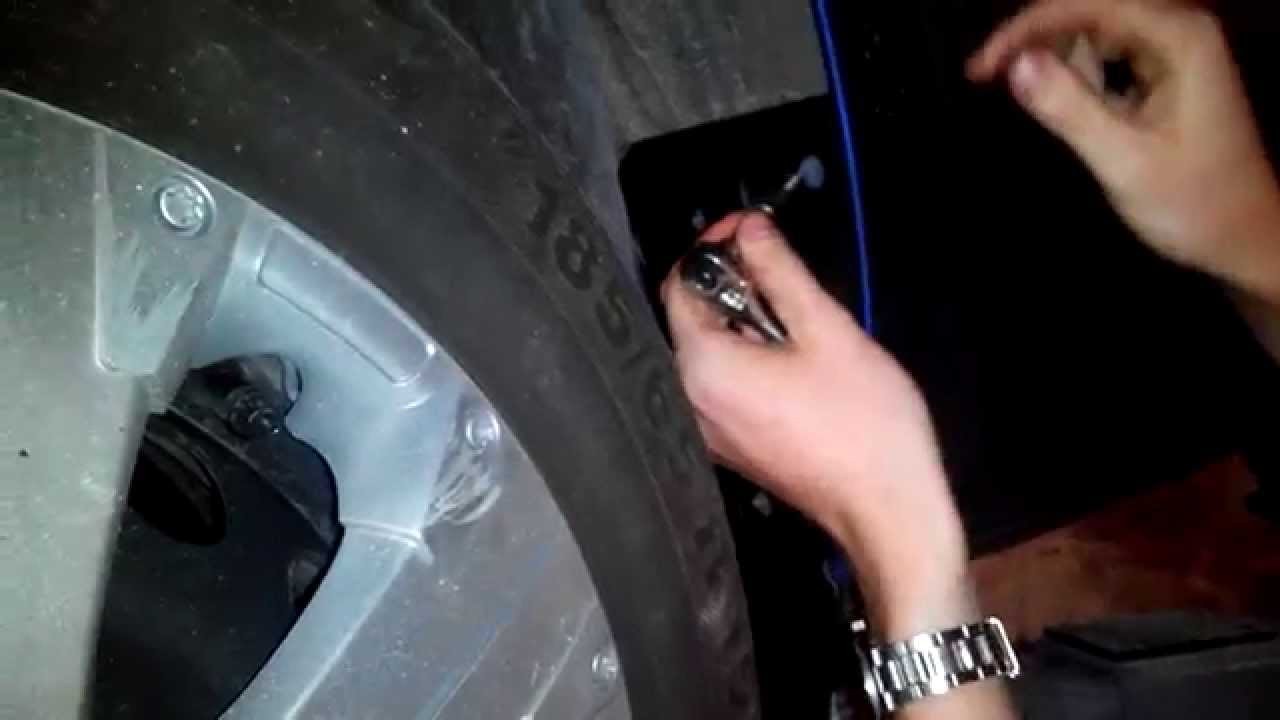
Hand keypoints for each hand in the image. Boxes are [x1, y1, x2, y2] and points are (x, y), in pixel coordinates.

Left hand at [661, 212, 969, 636]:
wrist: (887, 509)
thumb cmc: (863, 419)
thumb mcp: (825, 329)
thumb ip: (779, 271)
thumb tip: (748, 227)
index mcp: (701, 368)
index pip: (679, 285)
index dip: (711, 247)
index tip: (752, 228)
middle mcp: (688, 401)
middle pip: (687, 318)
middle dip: (730, 281)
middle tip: (779, 263)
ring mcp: (706, 429)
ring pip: (706, 351)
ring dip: (741, 318)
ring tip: (794, 307)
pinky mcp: (729, 446)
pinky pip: (720, 383)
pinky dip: (744, 355)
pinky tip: (790, 354)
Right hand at [968, 0, 1279, 303]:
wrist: (1245, 240)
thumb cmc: (1193, 205)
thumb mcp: (1123, 161)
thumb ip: (1069, 109)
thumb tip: (1015, 65)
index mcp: (1179, 38)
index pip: (1088, 5)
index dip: (1025, 28)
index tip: (980, 69)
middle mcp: (1179, 30)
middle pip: (1089, 9)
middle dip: (1033, 35)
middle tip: (983, 76)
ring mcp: (1174, 49)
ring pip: (1093, 28)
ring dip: (1050, 51)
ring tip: (1006, 85)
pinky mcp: (1165, 72)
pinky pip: (1108, 51)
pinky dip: (1072, 69)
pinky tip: (1051, 95)